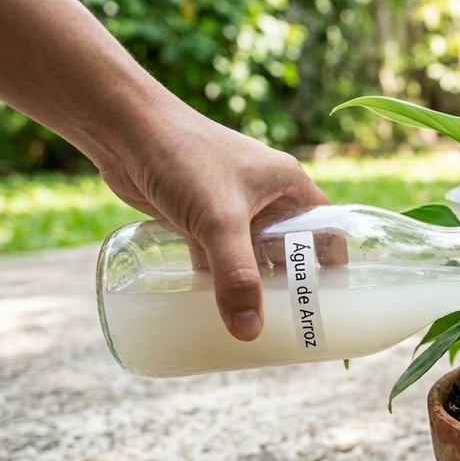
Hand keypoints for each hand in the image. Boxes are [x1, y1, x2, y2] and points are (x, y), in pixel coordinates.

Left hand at [98, 102, 327, 340]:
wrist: (124, 129)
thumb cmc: (182, 157)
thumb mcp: (219, 219)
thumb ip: (236, 275)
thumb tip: (248, 331)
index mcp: (287, 184)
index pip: (325, 227)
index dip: (333, 262)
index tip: (335, 299)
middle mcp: (264, 194)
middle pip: (289, 247)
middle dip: (290, 282)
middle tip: (295, 322)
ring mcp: (229, 205)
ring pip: (251, 253)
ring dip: (252, 282)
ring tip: (259, 322)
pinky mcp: (197, 214)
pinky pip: (217, 253)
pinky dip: (219, 277)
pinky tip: (216, 304)